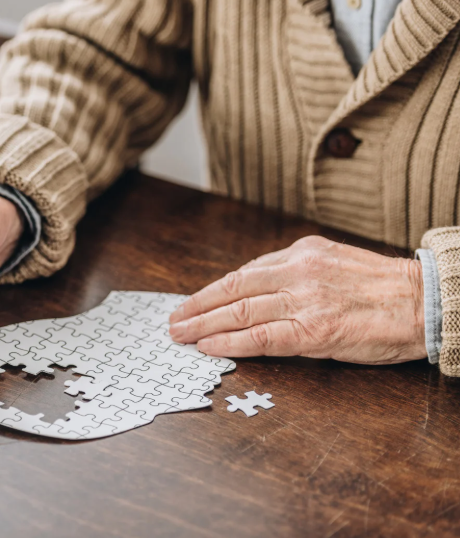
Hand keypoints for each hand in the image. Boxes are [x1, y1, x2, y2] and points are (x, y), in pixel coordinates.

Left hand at [169, 236, 426, 364]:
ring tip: (181, 335)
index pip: (243, 273)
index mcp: (301, 253)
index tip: (191, 301)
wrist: (426, 301)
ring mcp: (304, 301)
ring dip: (203, 325)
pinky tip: (209, 347)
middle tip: (173, 320)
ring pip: (240, 312)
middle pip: (232, 290)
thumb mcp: (333, 262)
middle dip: (196, 306)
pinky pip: (261, 338)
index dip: (211, 291)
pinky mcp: (314, 331)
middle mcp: (297, 272)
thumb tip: (254, 287)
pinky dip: (229, 343)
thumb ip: (294, 271)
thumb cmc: (381, 287)